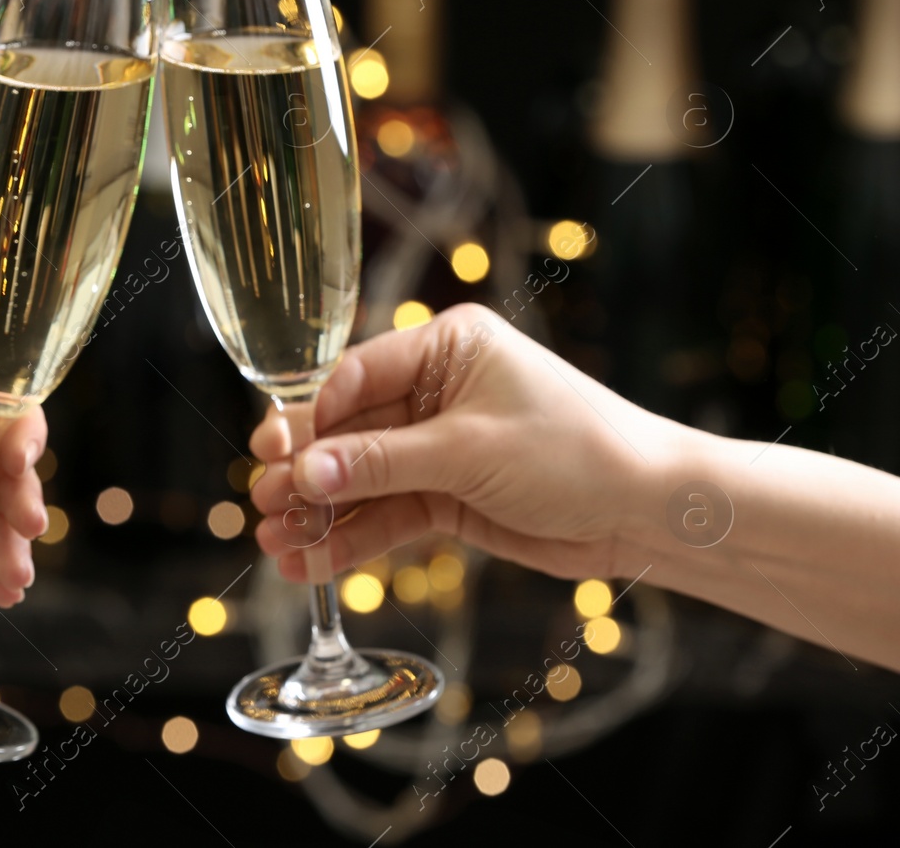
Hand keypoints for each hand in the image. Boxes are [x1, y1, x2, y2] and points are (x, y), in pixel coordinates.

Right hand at [249, 304, 688, 582]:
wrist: (647, 511)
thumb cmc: (575, 451)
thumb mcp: (467, 451)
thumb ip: (381, 462)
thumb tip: (304, 472)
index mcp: (446, 347)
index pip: (355, 375)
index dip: (311, 417)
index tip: (273, 453)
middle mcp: (438, 390)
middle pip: (350, 430)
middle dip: (307, 470)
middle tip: (263, 500)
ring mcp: (440, 446)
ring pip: (363, 479)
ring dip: (321, 512)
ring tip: (275, 543)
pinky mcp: (449, 495)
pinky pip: (388, 514)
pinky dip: (354, 538)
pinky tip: (312, 562)